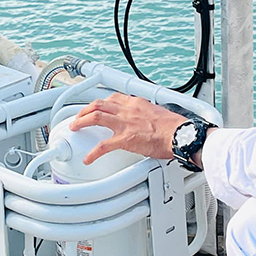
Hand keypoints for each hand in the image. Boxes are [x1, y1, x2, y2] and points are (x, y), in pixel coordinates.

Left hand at [68, 93, 185, 164]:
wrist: (180, 134)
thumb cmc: (174, 126)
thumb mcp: (157, 113)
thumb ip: (147, 114)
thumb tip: (146, 119)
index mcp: (135, 103)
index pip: (113, 98)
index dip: (101, 102)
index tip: (96, 106)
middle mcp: (127, 110)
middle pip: (99, 104)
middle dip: (85, 109)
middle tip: (79, 116)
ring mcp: (124, 124)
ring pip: (95, 117)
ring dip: (81, 121)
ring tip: (75, 127)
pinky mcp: (125, 139)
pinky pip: (103, 146)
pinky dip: (93, 152)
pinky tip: (88, 158)